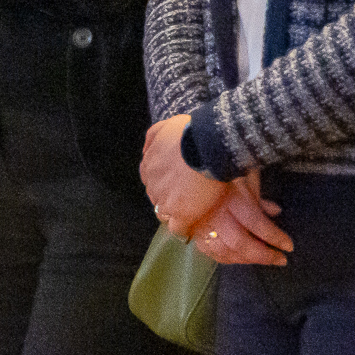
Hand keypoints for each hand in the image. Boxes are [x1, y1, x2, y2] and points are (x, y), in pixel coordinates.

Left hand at [139, 114, 228, 237]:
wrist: (209, 144)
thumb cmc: (191, 132)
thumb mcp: (167, 125)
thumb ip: (153, 136)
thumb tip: (145, 150)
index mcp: (149, 165)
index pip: (151, 180)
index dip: (164, 182)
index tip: (176, 182)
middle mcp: (153, 184)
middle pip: (156, 198)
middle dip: (168, 197)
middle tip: (187, 195)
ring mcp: (165, 200)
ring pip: (164, 214)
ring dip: (175, 212)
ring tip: (192, 210)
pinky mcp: (181, 213)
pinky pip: (177, 228)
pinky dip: (184, 227)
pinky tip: (193, 224)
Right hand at [198, 168, 292, 266]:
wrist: (193, 161)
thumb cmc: (222, 163)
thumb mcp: (245, 174)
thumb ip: (258, 196)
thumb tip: (275, 211)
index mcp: (230, 196)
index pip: (255, 222)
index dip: (273, 237)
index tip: (288, 246)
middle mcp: (214, 211)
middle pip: (238, 243)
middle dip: (262, 255)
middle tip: (280, 259)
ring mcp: (200, 222)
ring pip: (222, 251)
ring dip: (245, 259)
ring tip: (263, 259)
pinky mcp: (191, 229)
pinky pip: (208, 250)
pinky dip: (226, 257)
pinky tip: (239, 257)